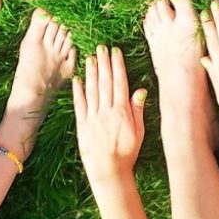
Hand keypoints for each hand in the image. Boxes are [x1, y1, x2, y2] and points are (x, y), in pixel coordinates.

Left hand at [73, 45, 146, 182]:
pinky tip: (77, 79)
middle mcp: (107, 111)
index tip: (115, 52)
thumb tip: (140, 89)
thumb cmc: (127, 153)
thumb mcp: (139, 132)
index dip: (117, 66)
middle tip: (101, 47)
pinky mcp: (82, 124)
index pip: (119, 83)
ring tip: (90, 57)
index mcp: (122, 112)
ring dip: (91, 72)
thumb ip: (137, 110)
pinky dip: (78, 90)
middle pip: (105, 82)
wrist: (109, 171)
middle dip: (104, 63)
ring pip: (92, 89)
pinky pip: (79, 104)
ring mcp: (93, 117)